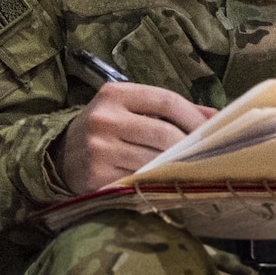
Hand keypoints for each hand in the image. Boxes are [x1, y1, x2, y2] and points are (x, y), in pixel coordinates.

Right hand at [55, 82, 215, 193]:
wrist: (61, 154)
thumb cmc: (105, 129)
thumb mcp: (128, 109)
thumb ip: (168, 110)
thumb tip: (214, 117)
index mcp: (114, 94)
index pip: (165, 100)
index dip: (193, 116)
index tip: (210, 131)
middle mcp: (104, 118)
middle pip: (163, 132)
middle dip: (188, 146)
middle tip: (203, 155)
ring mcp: (99, 148)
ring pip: (154, 159)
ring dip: (174, 166)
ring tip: (186, 168)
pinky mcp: (97, 174)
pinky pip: (138, 179)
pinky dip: (155, 181)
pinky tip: (161, 181)